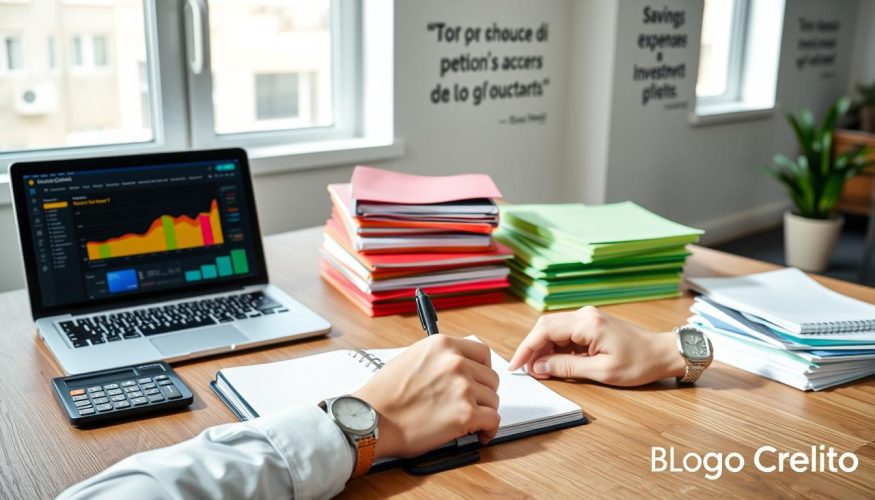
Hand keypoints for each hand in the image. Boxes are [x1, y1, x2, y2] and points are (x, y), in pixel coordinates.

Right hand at [353, 335, 500, 458]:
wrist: (370, 419)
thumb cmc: (384, 395)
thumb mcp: (411, 358)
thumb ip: (438, 359)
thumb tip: (457, 366)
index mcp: (442, 345)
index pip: (482, 352)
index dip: (484, 369)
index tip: (480, 379)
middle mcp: (455, 362)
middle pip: (490, 377)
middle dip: (483, 393)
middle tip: (474, 404)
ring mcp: (463, 388)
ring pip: (493, 400)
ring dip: (484, 411)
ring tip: (472, 421)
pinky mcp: (466, 414)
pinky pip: (493, 421)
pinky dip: (489, 430)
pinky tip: (481, 434)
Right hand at [507, 306, 685, 386]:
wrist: (663, 353)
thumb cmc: (639, 363)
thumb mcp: (602, 371)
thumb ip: (567, 367)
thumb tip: (538, 367)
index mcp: (587, 323)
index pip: (544, 330)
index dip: (526, 348)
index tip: (516, 366)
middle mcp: (584, 315)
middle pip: (545, 327)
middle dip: (531, 349)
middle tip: (525, 370)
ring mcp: (588, 318)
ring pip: (553, 330)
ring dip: (543, 349)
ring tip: (539, 370)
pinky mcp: (591, 325)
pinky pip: (565, 334)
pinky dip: (555, 348)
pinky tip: (554, 363)